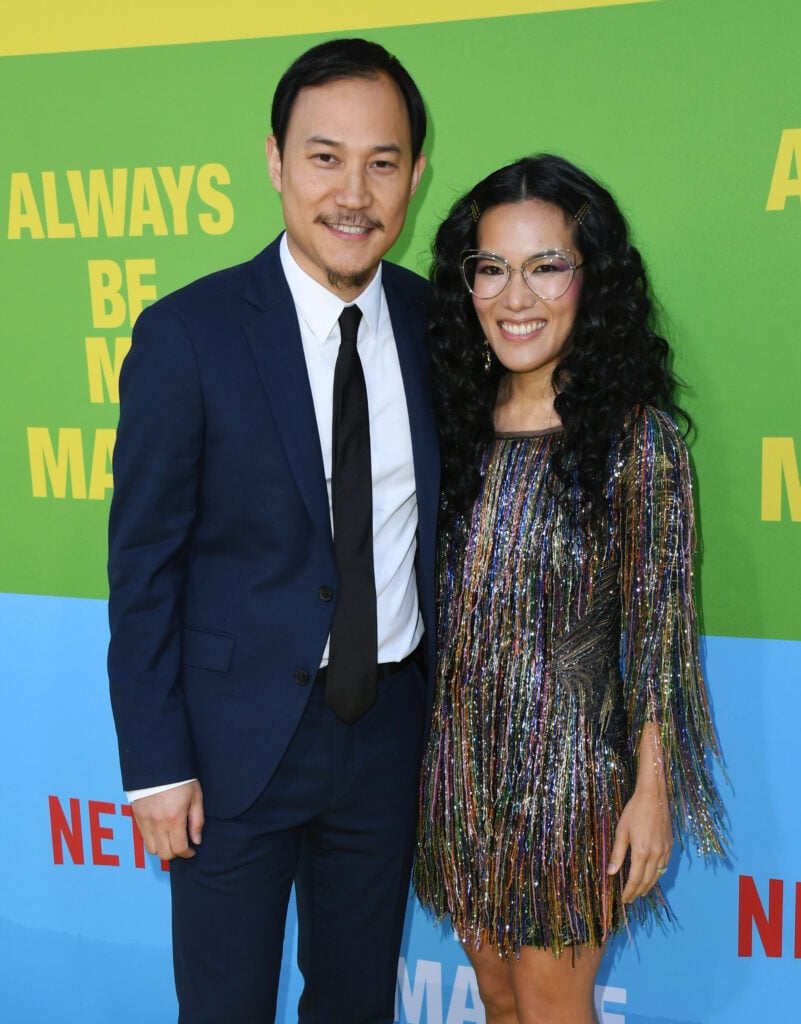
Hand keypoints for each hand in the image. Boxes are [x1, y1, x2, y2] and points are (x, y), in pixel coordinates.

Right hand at [132, 780, 204, 860]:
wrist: (158, 765)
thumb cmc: (181, 779)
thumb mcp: (196, 797)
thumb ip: (197, 821)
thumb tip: (196, 840)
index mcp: (174, 818)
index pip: (179, 848)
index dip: (187, 853)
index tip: (192, 850)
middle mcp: (157, 823)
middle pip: (164, 854)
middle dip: (175, 853)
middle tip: (182, 845)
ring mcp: (145, 821)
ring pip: (152, 849)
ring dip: (162, 848)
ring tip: (170, 839)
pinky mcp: (137, 817)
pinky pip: (143, 838)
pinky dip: (153, 840)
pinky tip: (161, 832)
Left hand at [607, 721, 672, 901]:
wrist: (654, 796)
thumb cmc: (634, 811)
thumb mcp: (621, 831)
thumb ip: (617, 853)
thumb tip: (611, 873)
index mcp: (642, 852)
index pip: (635, 879)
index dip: (629, 891)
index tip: (624, 899)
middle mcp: (656, 854)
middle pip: (647, 880)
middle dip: (638, 891)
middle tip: (631, 899)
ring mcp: (665, 850)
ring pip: (658, 875)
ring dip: (649, 885)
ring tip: (640, 890)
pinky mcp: (670, 844)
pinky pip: (664, 865)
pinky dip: (657, 874)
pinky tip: (652, 875)